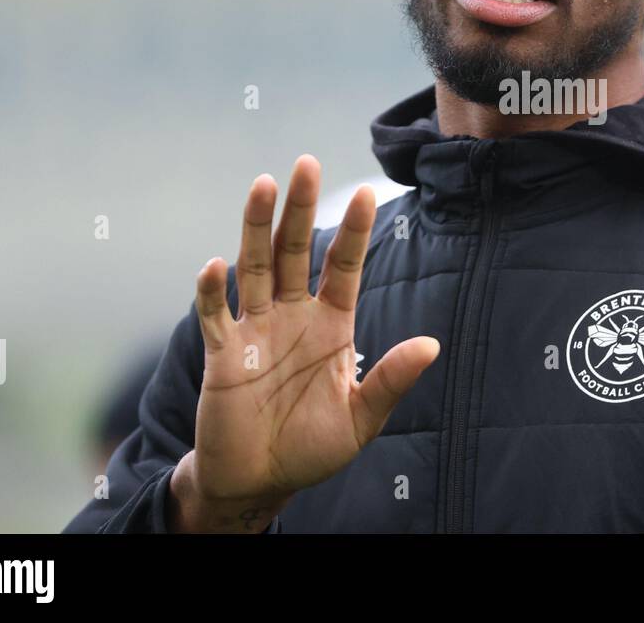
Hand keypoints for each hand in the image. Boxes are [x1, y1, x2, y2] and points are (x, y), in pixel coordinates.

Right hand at [170, 155, 438, 531]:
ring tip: (262, 184)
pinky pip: (215, 315)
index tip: (365, 192)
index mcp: (331, 324)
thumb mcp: (361, 419)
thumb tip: (431, 344)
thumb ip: (390, 380)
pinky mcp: (223, 353)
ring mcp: (255, 329)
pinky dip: (212, 291)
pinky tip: (215, 265)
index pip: (343, 266)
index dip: (352, 231)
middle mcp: (293, 316)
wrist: (260, 481)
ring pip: (255, 266)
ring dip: (255, 226)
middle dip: (300, 208)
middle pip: (295, 250)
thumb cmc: (313, 447)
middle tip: (306, 163)